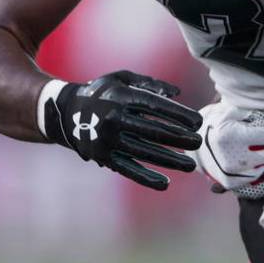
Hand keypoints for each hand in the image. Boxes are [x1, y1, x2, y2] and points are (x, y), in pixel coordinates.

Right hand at [40, 70, 201, 190]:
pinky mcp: (103, 157)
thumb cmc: (104, 92)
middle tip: (198, 143)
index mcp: (121, 96)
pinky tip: (164, 184)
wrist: (65, 112)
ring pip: (143, 152)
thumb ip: (150, 84)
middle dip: (178, 139)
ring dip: (169, 160)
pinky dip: (146, 178)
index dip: (178, 114)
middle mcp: (113, 119)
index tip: (198, 122)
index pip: (155, 107)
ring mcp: (107, 140)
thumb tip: (178, 93)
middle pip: (152, 131)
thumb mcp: (123, 78)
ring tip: (190, 165)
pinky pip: (127, 169)